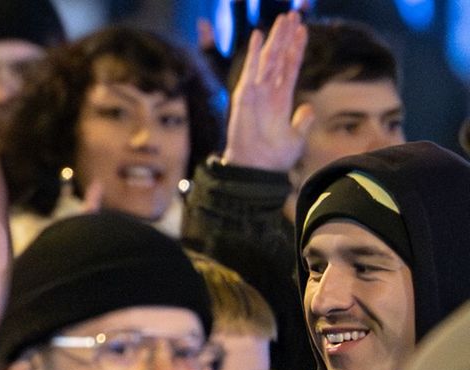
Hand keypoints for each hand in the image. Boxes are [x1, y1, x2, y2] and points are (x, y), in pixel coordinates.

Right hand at [221, 12, 312, 172]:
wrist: (258, 170)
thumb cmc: (274, 158)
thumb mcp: (296, 138)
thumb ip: (303, 121)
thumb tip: (309, 108)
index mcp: (281, 99)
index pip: (291, 67)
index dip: (297, 49)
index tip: (304, 30)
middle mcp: (269, 92)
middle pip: (280, 57)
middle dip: (286, 36)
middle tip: (293, 15)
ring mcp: (256, 93)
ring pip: (269, 59)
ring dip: (276, 38)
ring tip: (283, 18)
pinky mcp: (244, 97)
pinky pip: (250, 71)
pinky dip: (254, 53)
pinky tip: (258, 36)